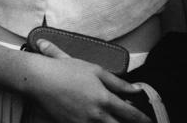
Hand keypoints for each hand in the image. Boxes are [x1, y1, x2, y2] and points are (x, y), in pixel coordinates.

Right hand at [27, 39, 149, 122]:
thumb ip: (117, 82)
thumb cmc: (64, 70)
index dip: (143, 120)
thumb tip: (136, 90)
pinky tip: (95, 120)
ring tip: (109, 118)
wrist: (37, 79)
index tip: (149, 121)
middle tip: (130, 121)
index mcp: (104, 99)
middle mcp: (96, 115)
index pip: (131, 115)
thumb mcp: (94, 70)